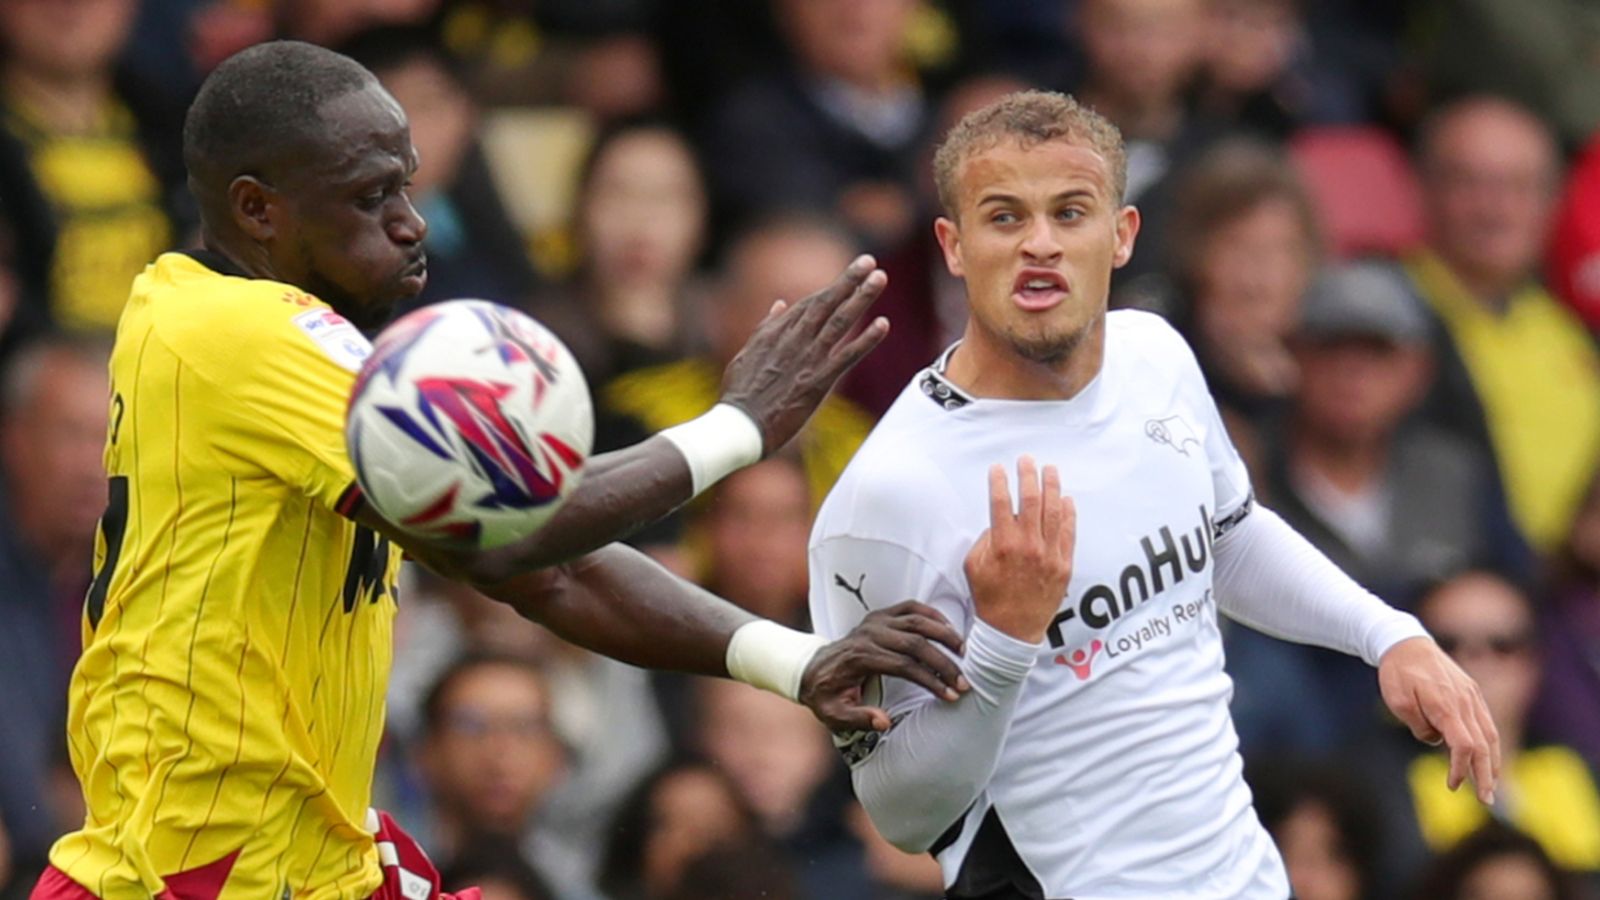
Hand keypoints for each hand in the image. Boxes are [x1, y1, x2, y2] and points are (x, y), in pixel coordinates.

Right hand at [720, 254, 889, 452]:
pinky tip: (883, 324)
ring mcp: (806, 359)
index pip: (809, 303)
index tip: (853, 271)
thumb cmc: (740, 395)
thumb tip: (780, 302)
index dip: (833, 286)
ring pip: (839, 322)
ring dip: (861, 299)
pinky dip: (866, 340)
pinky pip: (846, 356)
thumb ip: (766, 327)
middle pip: (826, 303)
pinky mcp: (817, 382)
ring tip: (880, 279)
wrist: (739, 426)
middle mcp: (793, 340)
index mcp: (775, 333)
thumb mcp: (746, 354)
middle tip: (870, 261)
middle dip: (849, 280)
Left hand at [799, 601, 968, 732]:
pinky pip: (911, 607)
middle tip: (964, 682)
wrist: (811, 669)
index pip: (903, 666)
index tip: (951, 695)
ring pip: (917, 620)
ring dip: (944, 634)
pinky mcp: (880, 614)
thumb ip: (858, 719)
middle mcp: (869, 633)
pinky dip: (933, 615)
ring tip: (964, 652)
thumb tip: (884, 723)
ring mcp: (875, 620)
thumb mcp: (833, 715)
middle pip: (916, 643)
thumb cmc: (826, 695)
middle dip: (944, 663)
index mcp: (860, 657)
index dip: (930, 680)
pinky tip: (949, 628)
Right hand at [965, 457, 1075, 642]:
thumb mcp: (973, 567)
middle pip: (1031, 501)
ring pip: (1054, 512)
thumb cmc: (990, 598)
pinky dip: (1069, 514)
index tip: (998, 468)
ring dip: (1053, 487)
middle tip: (1027, 460)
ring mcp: (1049, 555)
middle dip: (1028, 476)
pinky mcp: (1064, 565)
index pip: (1000, 503)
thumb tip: (998, 523)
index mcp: (1002, 545)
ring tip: (1051, 470)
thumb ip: (984, 540)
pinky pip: (1069, 533)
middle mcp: (1028, 546)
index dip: (999, 482)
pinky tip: (1067, 500)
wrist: (1012, 630)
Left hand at [1379, 636, 1500, 803]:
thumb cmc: (1397, 673)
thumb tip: (1436, 741)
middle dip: (1485, 775)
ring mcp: (1472, 696)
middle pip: (1483, 745)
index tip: (1452, 785)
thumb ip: (1418, 726)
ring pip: (1490, 735)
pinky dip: (1490, 744)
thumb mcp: (1397, 701)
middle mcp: (1465, 701)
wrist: (1406, 643)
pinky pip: (1487, 723)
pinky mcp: (1472, 692)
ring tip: (1491, 785)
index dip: (1461, 768)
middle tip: (1486, 800)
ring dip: (1492, 762)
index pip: (1464, 745)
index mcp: (1446, 705)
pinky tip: (1489, 758)